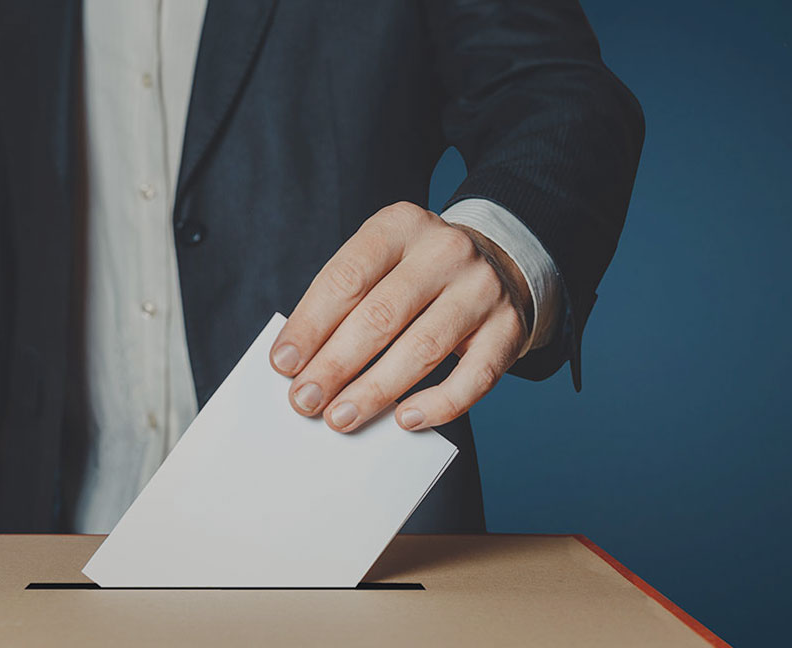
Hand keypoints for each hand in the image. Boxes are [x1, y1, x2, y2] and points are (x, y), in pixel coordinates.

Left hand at [270, 201, 532, 432]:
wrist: (499, 263)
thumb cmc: (417, 273)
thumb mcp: (381, 262)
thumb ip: (344, 302)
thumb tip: (300, 363)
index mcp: (400, 225)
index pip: (347, 277)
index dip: (310, 325)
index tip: (283, 364)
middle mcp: (445, 251)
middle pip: (381, 315)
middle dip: (335, 364)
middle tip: (304, 400)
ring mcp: (482, 289)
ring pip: (423, 348)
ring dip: (375, 390)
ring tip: (340, 417)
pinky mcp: (508, 330)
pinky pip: (474, 377)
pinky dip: (438, 405)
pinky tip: (406, 420)